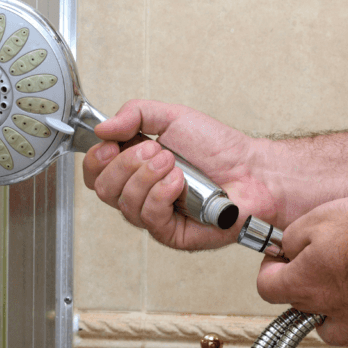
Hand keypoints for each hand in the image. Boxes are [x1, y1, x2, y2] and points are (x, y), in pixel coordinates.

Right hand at [82, 100, 276, 249]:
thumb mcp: (172, 117)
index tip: (113, 144)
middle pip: (103, 189)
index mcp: (135, 167)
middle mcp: (140, 193)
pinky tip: (179, 184)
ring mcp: (154, 215)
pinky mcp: (170, 233)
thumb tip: (102, 127)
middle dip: (127, 164)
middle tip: (157, 151)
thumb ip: (134, 114)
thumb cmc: (219, 149)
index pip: (95, 172)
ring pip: (124, 203)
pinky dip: (160, 194)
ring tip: (174, 165)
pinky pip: (148, 217)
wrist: (253, 171)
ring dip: (148, 176)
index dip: (97, 158)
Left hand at [256, 193, 347, 344]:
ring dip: (326, 312)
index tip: (280, 255)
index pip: (266, 287)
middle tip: (314, 259)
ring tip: (336, 288)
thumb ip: (294, 236)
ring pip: (330, 329)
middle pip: (297, 306)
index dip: (270, 267)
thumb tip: (287, 247)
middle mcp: (328, 309)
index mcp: (304, 284)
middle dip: (300, 282)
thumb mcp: (321, 217)